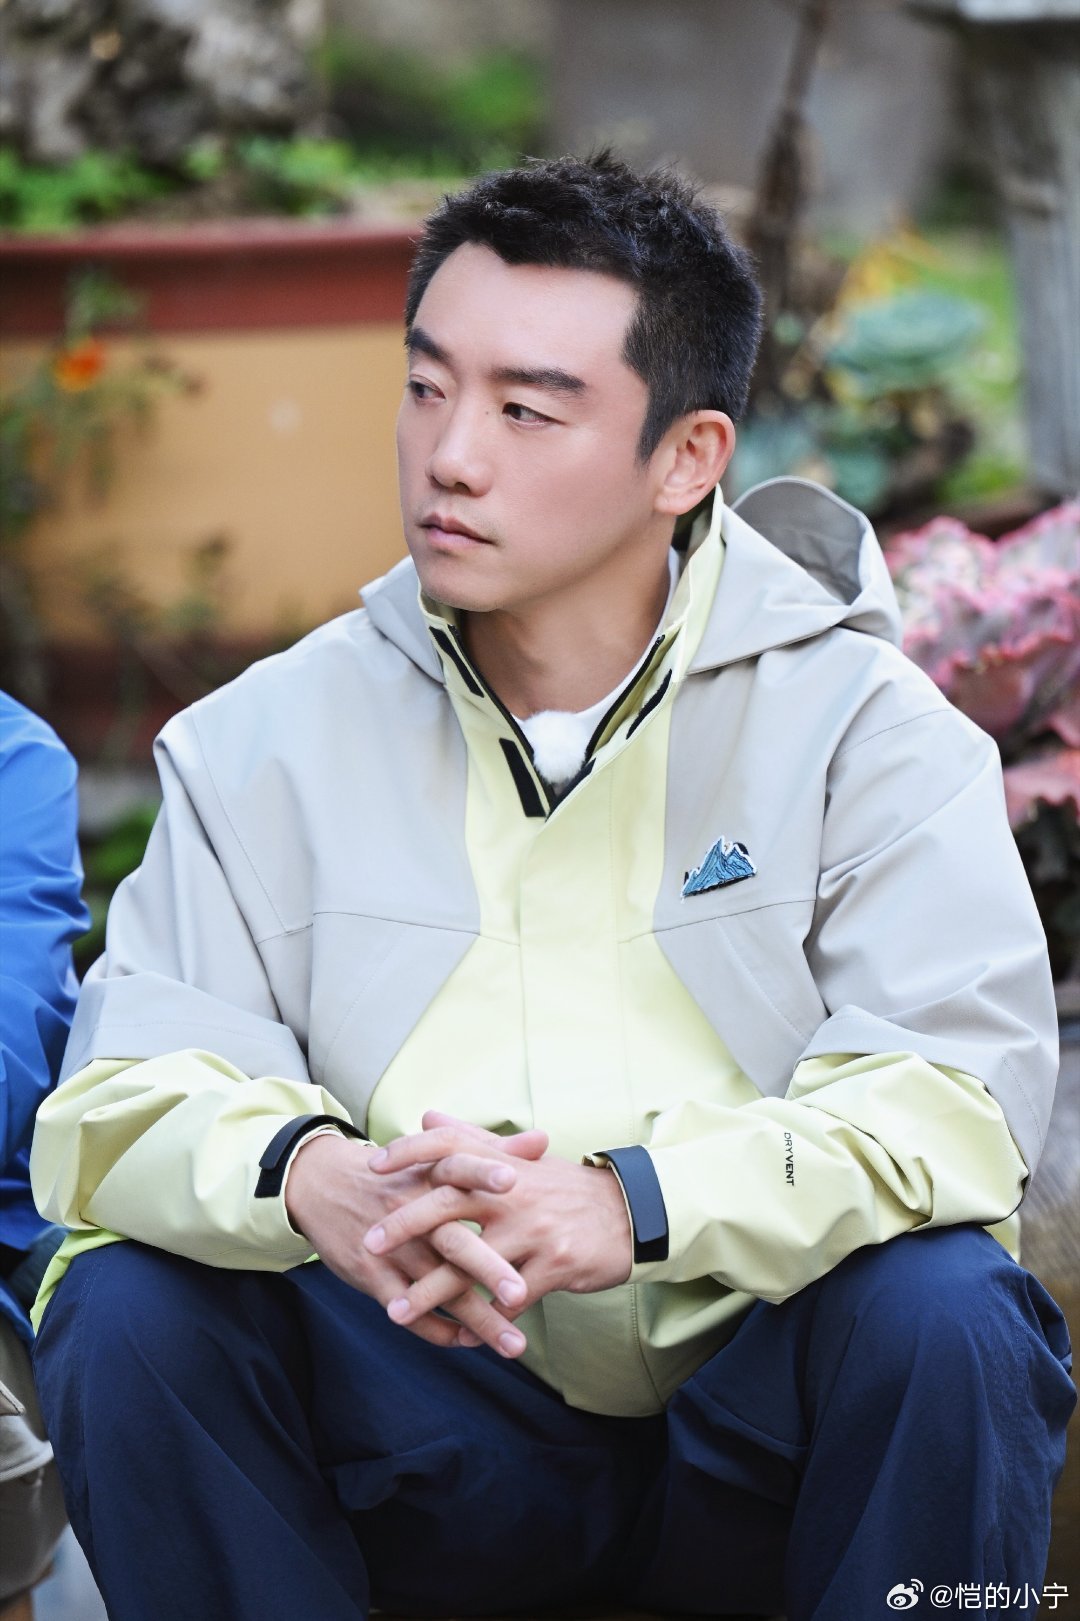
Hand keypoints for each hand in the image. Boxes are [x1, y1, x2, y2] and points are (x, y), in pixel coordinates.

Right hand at [284, 1127, 545, 1356]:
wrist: (321, 1185)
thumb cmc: (393, 1173)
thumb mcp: (432, 1157)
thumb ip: (492, 1151)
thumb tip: (543, 1140)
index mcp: (428, 1176)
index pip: (457, 1168)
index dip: (482, 1172)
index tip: (516, 1180)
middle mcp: (410, 1212)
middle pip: (452, 1241)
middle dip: (487, 1268)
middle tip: (522, 1292)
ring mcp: (391, 1248)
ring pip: (437, 1289)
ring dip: (477, 1319)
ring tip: (514, 1343)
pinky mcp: (371, 1276)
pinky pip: (409, 1311)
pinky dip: (439, 1330)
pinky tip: (469, 1342)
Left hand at [364, 1112, 632, 1338]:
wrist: (631, 1215)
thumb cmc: (567, 1190)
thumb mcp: (523, 1160)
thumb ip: (472, 1140)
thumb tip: (428, 1116)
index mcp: (504, 1166)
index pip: (450, 1148)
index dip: (410, 1152)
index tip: (372, 1165)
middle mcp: (515, 1193)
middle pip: (450, 1204)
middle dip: (406, 1225)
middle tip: (369, 1244)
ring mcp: (534, 1231)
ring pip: (472, 1264)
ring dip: (431, 1291)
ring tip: (396, 1311)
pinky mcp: (555, 1266)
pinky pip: (510, 1299)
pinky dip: (483, 1320)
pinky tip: (459, 1337)